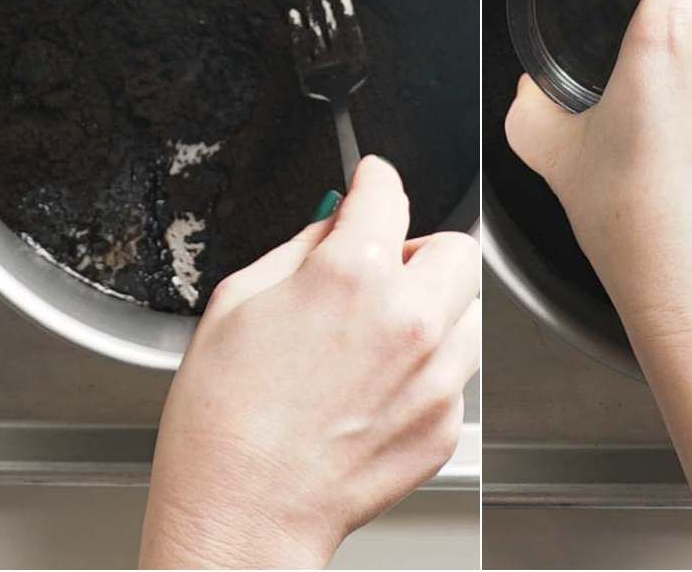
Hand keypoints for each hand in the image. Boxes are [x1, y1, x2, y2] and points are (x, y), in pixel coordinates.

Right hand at [140, 155, 479, 568]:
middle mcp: (408, 320)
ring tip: (376, 336)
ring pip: (466, 312)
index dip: (374, 180)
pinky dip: (425, 370)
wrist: (243, 511)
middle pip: (456, 248)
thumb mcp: (236, 300)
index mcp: (352, 274)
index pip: (388, 193)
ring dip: (431, 310)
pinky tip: (375, 388)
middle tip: (382, 267)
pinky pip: (455, 375)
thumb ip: (299, 248)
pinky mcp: (444, 425)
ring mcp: (436, 378)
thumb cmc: (225, 418)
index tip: (372, 184)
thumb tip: (332, 224)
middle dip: (419, 248)